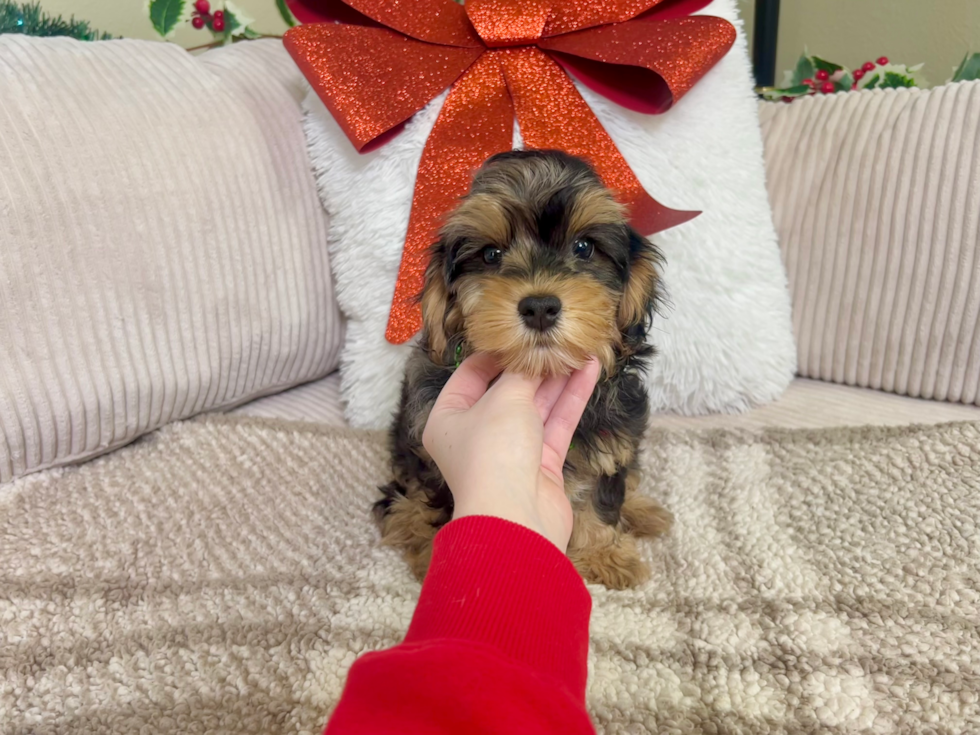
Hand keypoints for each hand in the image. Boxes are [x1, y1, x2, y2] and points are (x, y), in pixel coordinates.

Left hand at [422, 354, 600, 551]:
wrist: (515, 519)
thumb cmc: (494, 454)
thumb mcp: (504, 400)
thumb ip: (521, 374)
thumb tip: (533, 356)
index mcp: (449, 418)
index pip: (470, 375)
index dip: (495, 353)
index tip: (520, 331)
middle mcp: (476, 434)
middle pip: (506, 390)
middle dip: (533, 365)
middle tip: (557, 338)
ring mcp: (509, 451)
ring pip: (536, 406)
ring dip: (558, 379)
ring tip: (580, 348)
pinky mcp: (540, 466)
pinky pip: (556, 424)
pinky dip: (571, 398)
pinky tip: (589, 371)